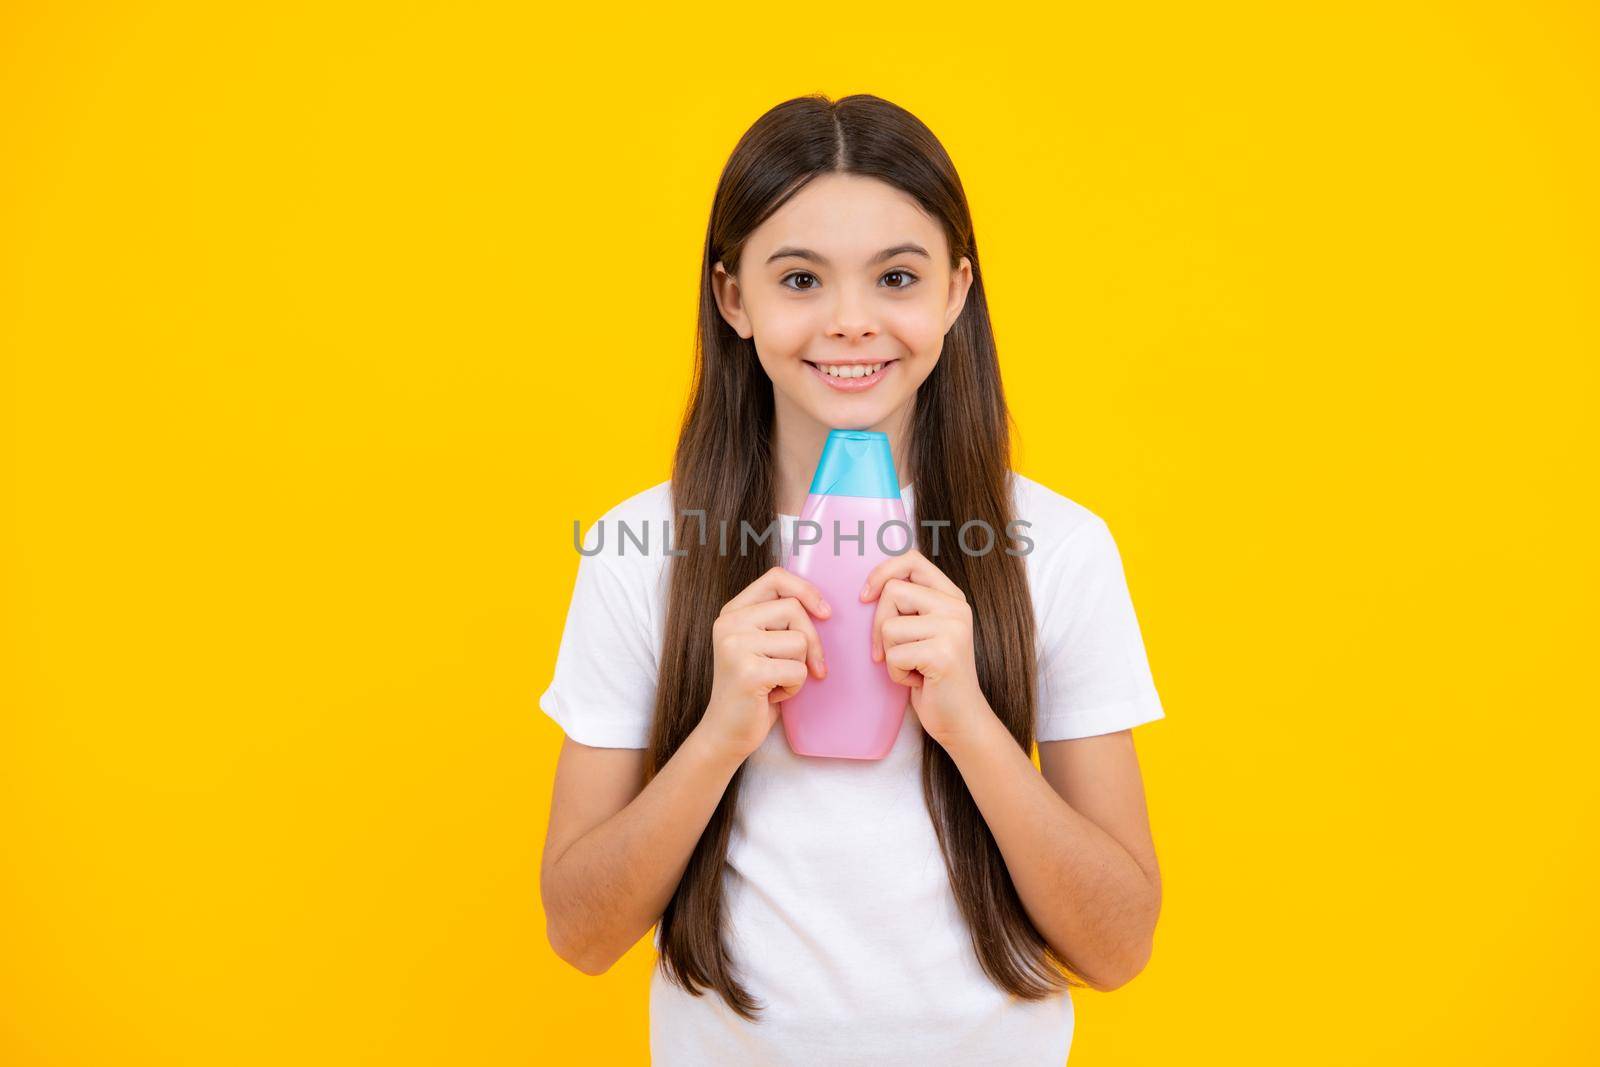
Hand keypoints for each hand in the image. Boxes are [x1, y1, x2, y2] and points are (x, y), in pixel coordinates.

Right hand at [700, 565, 830, 760]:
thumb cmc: (754, 689)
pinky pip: (798, 670)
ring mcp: (735, 646)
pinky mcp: (748, 672)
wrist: (726, 732)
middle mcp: (728, 623)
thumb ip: (779, 621)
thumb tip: (823, 607)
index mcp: (732, 612)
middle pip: (793, 609)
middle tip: (810, 665)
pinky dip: (795, 688)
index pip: (776, 578)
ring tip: (778, 681)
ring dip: (800, 668)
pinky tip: (773, 695)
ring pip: (799, 641)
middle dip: (812, 640)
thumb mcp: (762, 645)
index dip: (806, 590)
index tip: (824, 613)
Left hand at [860, 549, 990, 747]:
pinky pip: (893, 655)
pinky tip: (917, 680)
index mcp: (952, 597)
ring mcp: (953, 629)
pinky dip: (896, 674)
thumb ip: (910, 605)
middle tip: (890, 651)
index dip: (882, 572)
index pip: (912, 560)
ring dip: (890, 654)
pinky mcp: (942, 654)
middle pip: (893, 592)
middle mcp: (957, 608)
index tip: (866, 596)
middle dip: (878, 625)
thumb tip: (870, 586)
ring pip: (889, 626)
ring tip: (912, 667)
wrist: (961, 719)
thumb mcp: (924, 632)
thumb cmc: (933, 676)